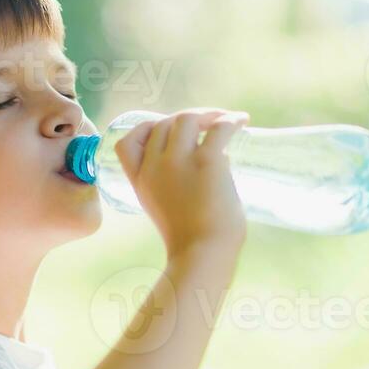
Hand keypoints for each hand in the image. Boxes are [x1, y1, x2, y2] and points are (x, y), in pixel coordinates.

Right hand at [114, 107, 249, 257]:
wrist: (202, 254)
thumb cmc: (192, 240)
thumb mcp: (166, 210)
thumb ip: (173, 186)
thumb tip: (211, 158)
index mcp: (140, 182)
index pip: (126, 142)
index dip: (144, 130)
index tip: (165, 130)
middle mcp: (154, 167)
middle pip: (162, 124)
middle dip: (183, 119)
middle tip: (207, 125)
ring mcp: (178, 162)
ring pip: (186, 118)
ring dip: (206, 114)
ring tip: (224, 121)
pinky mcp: (206, 161)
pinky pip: (218, 126)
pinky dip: (231, 119)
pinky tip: (241, 121)